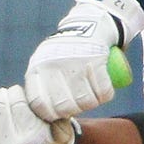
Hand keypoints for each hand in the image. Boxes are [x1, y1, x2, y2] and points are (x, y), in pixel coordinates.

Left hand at [24, 0, 143, 119]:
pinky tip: (103, 91)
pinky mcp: (95, 60)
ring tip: (91, 96)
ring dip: (91, 104)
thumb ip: (41, 87)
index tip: (58, 113)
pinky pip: (103, 92)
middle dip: (73, 111)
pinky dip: (105, 95)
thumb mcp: (44, 64)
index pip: (39, 104)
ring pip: (85, 102)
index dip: (50, 115)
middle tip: (77, 104)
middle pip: (63, 107)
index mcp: (37, 68)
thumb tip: (46, 119)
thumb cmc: (64, 53)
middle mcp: (53, 66)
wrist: (88, 24)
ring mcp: (74, 63)